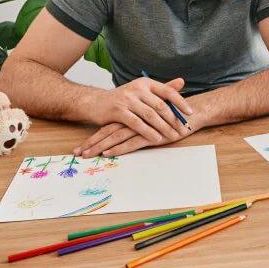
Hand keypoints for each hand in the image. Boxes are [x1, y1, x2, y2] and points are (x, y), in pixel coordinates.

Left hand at [74, 120, 192, 157]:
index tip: (82, 146)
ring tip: (87, 155)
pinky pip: (132, 142)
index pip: (109, 126)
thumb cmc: (171, 115)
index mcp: (132, 116)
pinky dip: (119, 148)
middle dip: (92, 143)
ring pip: (116, 138)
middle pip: (108, 132)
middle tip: (78, 153)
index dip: (94, 136)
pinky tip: (109, 153)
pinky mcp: (150, 135)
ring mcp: (141, 127)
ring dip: (100, 147)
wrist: (190, 112)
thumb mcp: (151, 119)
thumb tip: (124, 130)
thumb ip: (139, 122)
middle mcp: (133, 120)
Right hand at [88, 77, 192, 143]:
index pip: (168, 91)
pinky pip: (137, 123)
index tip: (190, 113)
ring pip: (150, 115)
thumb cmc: (124, 98)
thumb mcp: (143, 91)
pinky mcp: (118, 111)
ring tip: (173, 136)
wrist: (96, 102)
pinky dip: (148, 132)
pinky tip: (156, 139)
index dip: (180, 102)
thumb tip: (182, 82)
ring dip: (163, 127)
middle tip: (183, 130)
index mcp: (146, 83)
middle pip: (161, 105)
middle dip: (174, 120)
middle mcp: (138, 88)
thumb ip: (162, 88)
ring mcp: (127, 99)